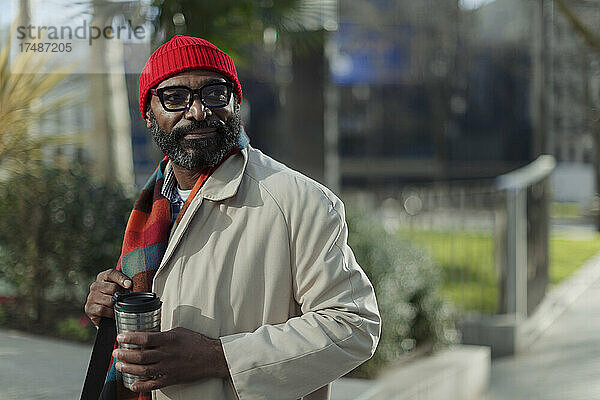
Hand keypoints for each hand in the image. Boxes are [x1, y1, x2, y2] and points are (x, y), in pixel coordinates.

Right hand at [84, 268, 131, 325]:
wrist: (104, 314)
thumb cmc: (115, 297)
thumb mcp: (121, 288)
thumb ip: (127, 284)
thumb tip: (131, 285)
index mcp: (103, 277)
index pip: (112, 273)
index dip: (121, 278)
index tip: (129, 285)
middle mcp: (95, 285)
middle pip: (113, 288)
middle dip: (121, 295)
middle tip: (122, 299)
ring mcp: (91, 297)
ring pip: (109, 300)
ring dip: (116, 305)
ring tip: (117, 306)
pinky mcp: (89, 308)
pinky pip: (102, 310)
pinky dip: (110, 312)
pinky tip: (112, 312)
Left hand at [113, 327, 229, 391]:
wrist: (211, 357)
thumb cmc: (196, 342)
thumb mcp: (179, 331)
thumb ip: (163, 334)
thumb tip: (146, 334)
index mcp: (169, 339)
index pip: (145, 338)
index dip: (130, 338)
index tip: (120, 337)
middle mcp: (167, 354)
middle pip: (141, 355)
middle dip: (125, 354)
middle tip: (116, 352)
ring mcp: (168, 368)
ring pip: (144, 370)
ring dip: (129, 368)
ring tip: (119, 365)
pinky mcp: (171, 378)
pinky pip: (153, 384)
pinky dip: (142, 386)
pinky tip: (133, 384)